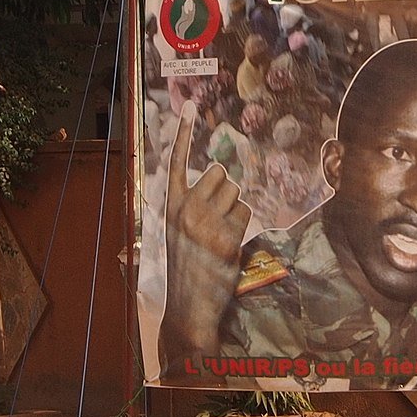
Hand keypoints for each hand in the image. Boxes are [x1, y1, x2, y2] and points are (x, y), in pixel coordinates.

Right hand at [159, 113, 252, 372]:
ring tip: (222, 236)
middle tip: (219, 219)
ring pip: (237, 194)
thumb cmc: (186, 270)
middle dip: (226, 192)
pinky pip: (246, 214)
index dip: (182, 135)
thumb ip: (190, 208)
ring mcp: (205, 222)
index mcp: (170, 208)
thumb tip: (218, 180)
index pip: (176, 163)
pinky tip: (230, 247)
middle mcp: (185, 209)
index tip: (187, 108)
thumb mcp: (178, 234)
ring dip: (237, 211)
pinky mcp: (226, 237)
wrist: (188, 308)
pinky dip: (244, 227)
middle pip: (220, 175)